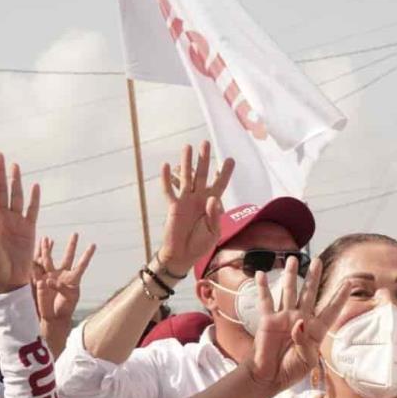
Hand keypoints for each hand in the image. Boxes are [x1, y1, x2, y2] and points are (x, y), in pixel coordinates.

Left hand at [0, 155, 39, 292]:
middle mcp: (1, 218)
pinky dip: (33, 199)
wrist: (9, 281)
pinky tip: (34, 187)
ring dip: (15, 181)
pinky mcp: (28, 230)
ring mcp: (15, 222)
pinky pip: (32, 210)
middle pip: (0, 189)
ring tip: (14, 165)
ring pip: (15, 196)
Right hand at [33, 234, 94, 326]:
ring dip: (48, 249)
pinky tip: (35, 251)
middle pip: (68, 257)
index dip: (87, 255)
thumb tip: (49, 280)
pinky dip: (36, 259)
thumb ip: (61, 287)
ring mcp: (52, 276)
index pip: (82, 264)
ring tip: (47, 238)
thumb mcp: (68, 297)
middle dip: (71, 245)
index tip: (93, 244)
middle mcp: (64, 274)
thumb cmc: (66, 307)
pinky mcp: (41, 281)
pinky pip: (37, 268)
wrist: (55, 316)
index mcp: (74, 279)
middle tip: (75, 233)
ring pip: (50, 259)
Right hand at [157, 141, 234, 275]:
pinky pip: (169, 191)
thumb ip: (214, 215)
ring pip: (186, 178)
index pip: (220, 184)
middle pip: (202, 175)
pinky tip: (166, 166)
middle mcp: (199, 198)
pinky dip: (167, 180)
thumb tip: (212, 198)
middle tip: (205, 143)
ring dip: (186, 163)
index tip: (230, 159)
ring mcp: (186, 201)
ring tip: (187, 146)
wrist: (183, 255)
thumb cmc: (201, 244)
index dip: (225, 173)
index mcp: (212, 204)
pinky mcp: (174, 207)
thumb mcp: (214, 231)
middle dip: (204, 159)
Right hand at [246, 256, 349, 391]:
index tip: (349, 282)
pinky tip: (261, 274)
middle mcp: (301, 319)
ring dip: (291, 275)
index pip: (331, 310)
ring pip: (289, 291)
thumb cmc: (290, 371)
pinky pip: (266, 300)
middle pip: (309, 293)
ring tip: (293, 259)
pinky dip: (263, 287)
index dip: (339, 297)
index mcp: (315, 330)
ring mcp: (284, 317)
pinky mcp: (268, 320)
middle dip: (314, 277)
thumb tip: (298, 322)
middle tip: (318, 261)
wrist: (268, 378)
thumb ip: (304, 342)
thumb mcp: (306, 360)